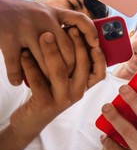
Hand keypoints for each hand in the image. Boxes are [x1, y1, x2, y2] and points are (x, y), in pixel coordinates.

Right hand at [0, 0, 100, 85]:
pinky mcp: (9, 37)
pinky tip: (17, 82)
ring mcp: (26, 27)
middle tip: (65, 78)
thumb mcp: (40, 12)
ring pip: (45, 60)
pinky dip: (16, 76)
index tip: (96, 45)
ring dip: (44, 75)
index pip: (80, 20)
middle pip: (66, 49)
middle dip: (67, 67)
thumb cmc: (16, 12)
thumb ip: (56, 24)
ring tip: (44, 84)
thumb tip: (76, 44)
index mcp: (53, 12)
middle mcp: (43, 18)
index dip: (91, 33)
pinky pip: (16, 63)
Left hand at [1, 29, 103, 149]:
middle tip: (68, 28)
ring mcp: (62, 99)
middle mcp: (77, 93)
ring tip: (45, 36)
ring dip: (52, 51)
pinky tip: (24, 54)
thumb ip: (71, 64)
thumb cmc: (48, 93)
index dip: (99, 56)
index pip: (100, 71)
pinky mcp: (45, 104)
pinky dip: (30, 66)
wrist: (30, 120)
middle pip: (82, 66)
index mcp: (84, 86)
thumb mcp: (63, 80)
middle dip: (77, 44)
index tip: (93, 39)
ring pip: (60, 71)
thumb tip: (74, 33)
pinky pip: (39, 81)